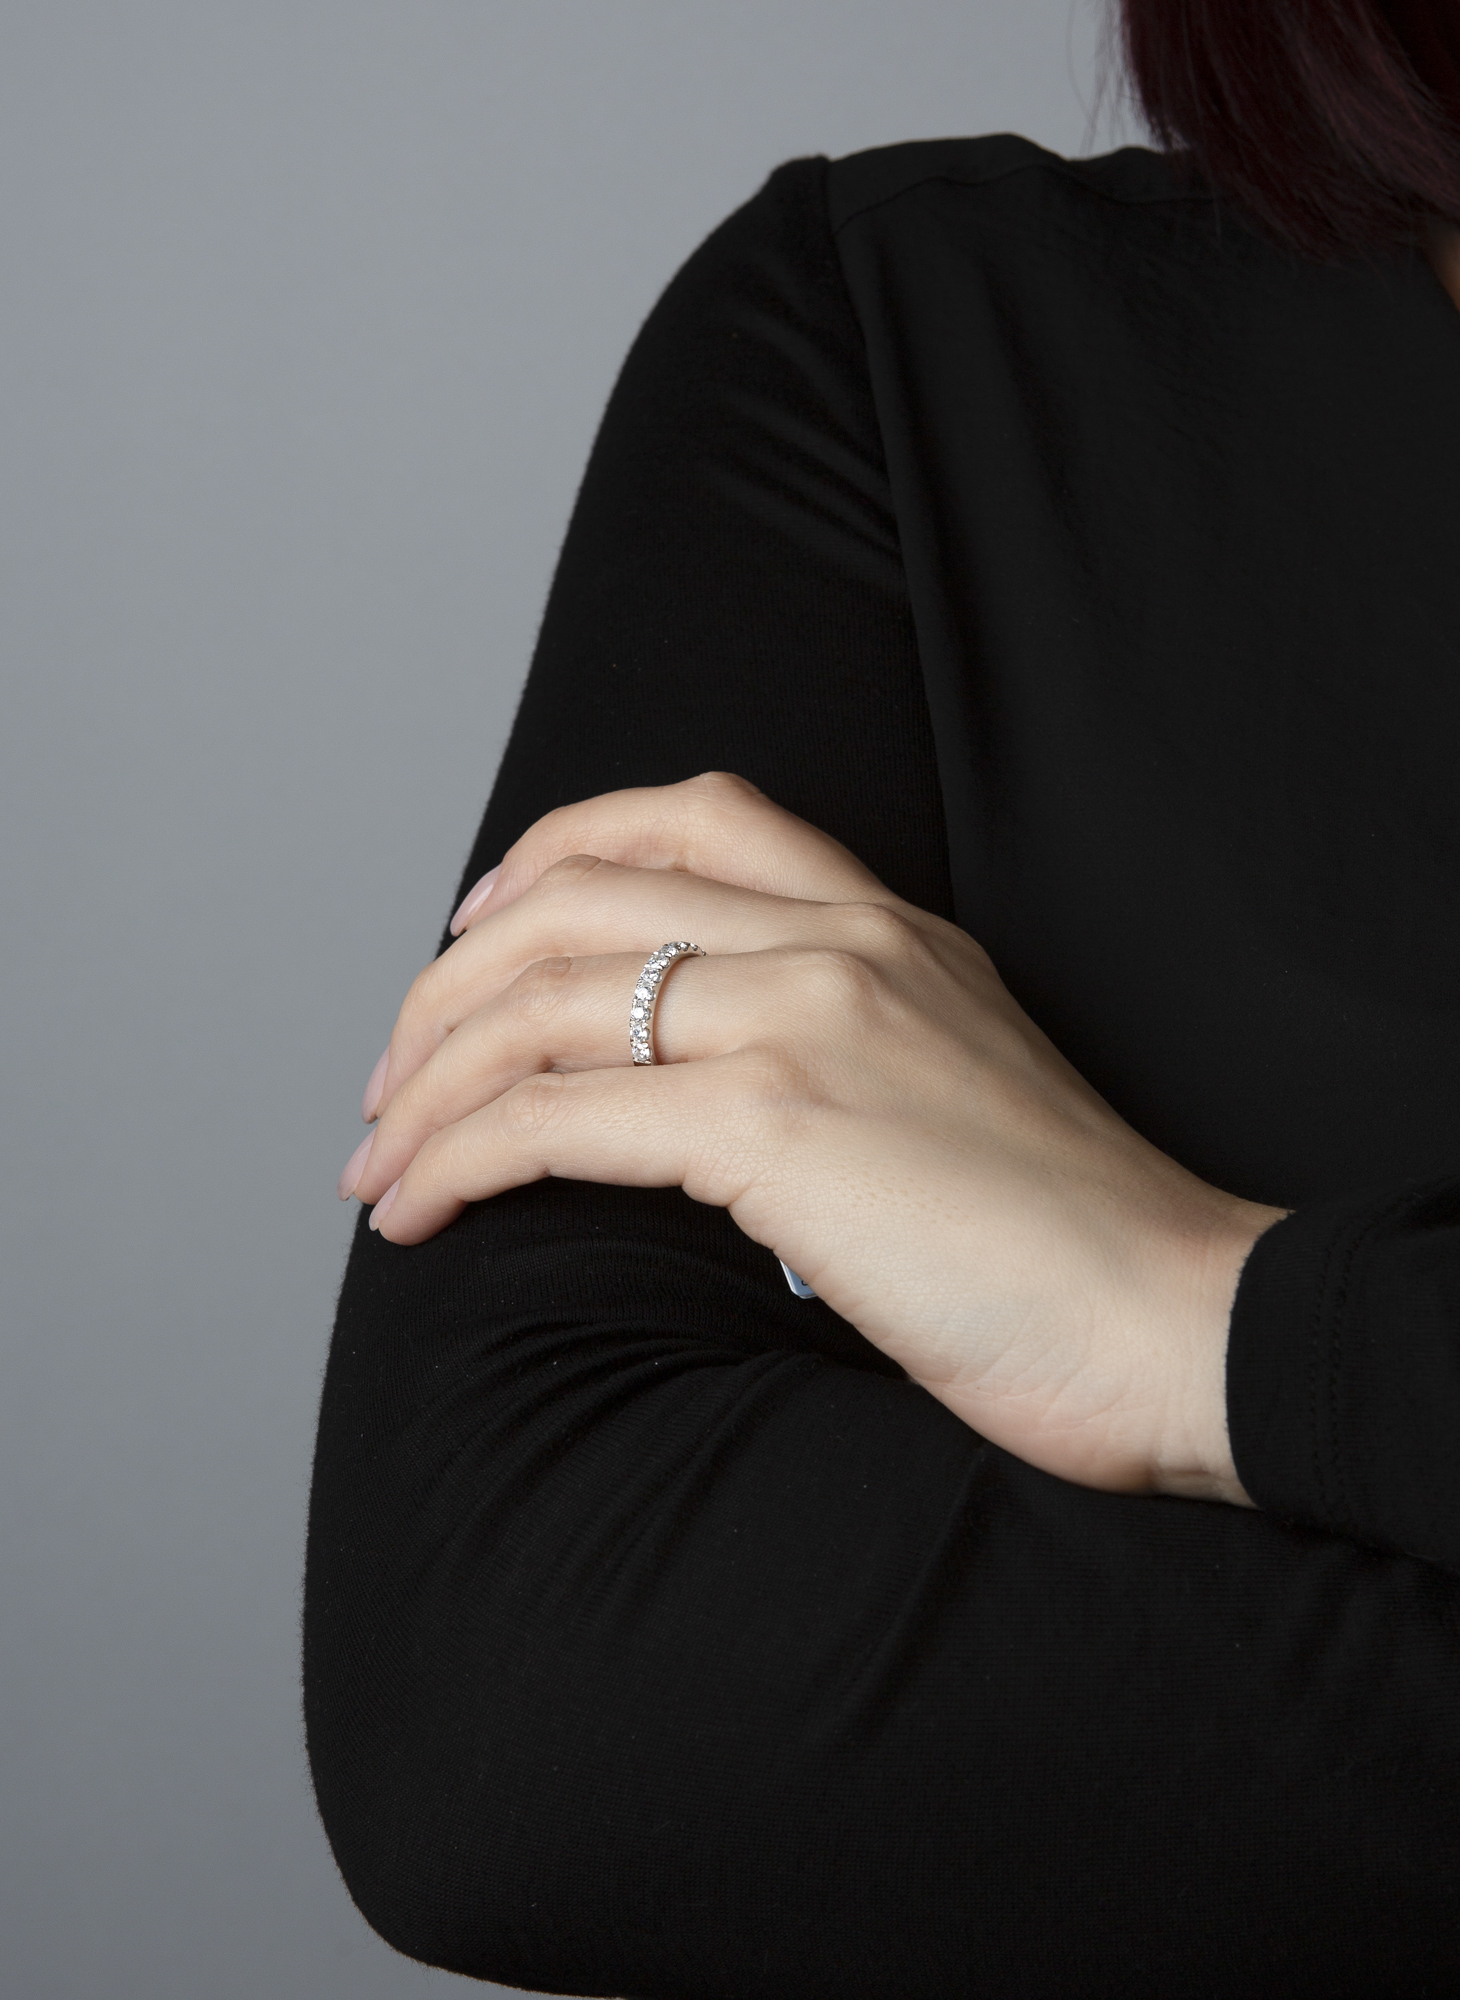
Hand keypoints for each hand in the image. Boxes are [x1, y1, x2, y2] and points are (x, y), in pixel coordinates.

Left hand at [341, 773, 1283, 1504]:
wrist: (1175, 1319)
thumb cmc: (1069, 1242)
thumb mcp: (955, 1090)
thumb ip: (844, 1051)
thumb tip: (701, 1103)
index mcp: (890, 925)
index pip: (695, 812)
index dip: (553, 849)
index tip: (475, 929)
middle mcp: (841, 942)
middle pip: (579, 895)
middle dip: (448, 984)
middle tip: (393, 1074)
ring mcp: (809, 1016)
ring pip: (541, 1001)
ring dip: (426, 1082)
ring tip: (376, 1159)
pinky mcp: (780, 1120)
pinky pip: (554, 1116)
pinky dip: (456, 1159)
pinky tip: (416, 1211)